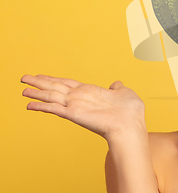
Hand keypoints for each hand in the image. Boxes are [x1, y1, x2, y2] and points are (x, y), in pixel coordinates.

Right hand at [21, 75, 146, 140]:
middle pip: (55, 87)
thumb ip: (117, 88)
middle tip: (24, 78)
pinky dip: (42, 107)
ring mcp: (76, 106)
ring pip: (52, 96)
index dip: (54, 79)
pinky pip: (54, 109)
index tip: (41, 76)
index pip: (67, 83)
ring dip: (37, 92)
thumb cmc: (130, 111)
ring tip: (23, 89)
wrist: (130, 125)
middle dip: (39, 83)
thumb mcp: (125, 93)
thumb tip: (116, 84)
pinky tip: (29, 105)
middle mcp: (80, 98)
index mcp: (90, 91)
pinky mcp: (74, 114)